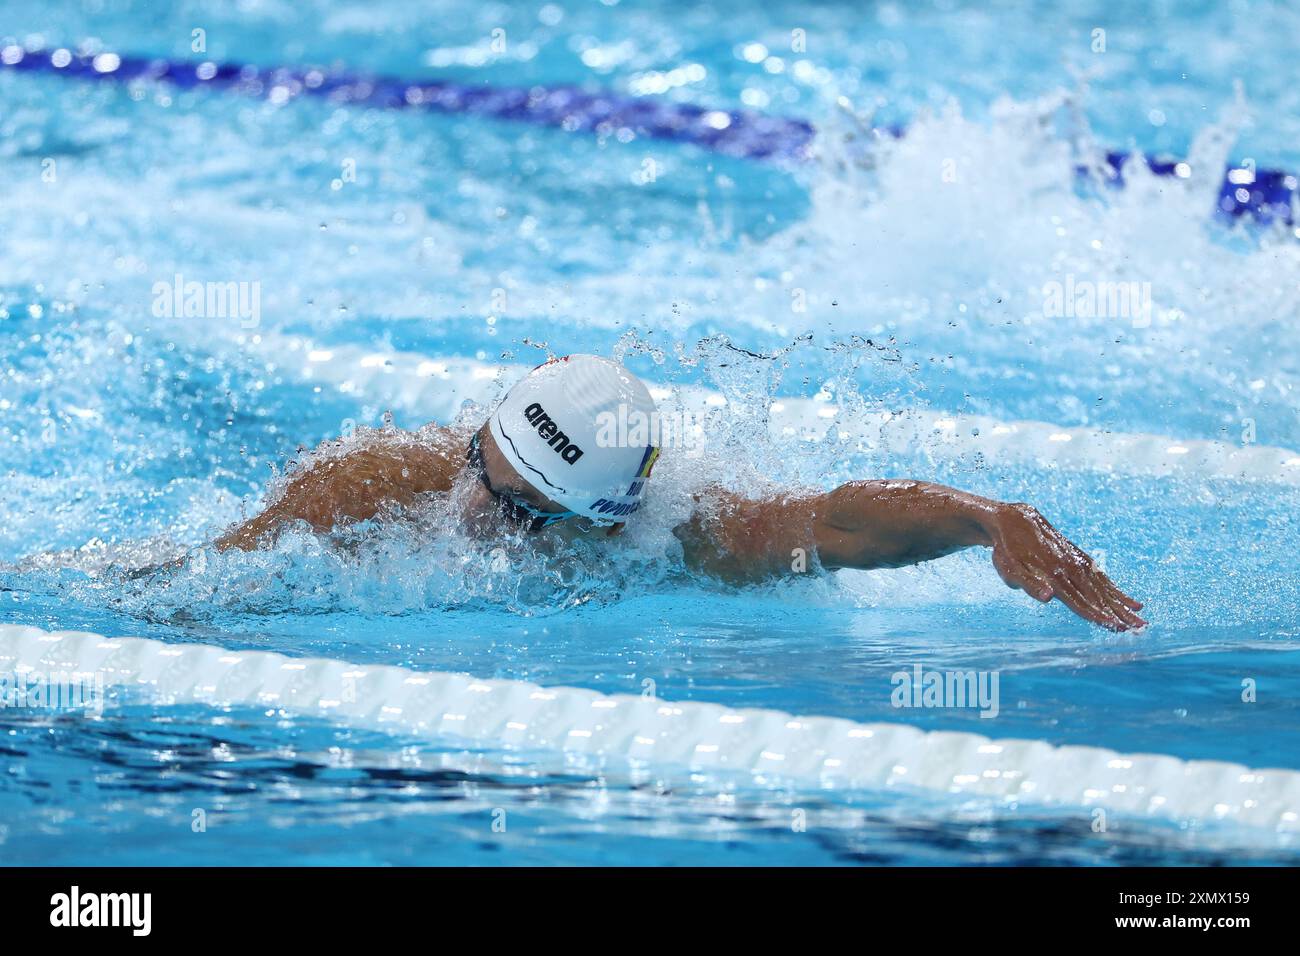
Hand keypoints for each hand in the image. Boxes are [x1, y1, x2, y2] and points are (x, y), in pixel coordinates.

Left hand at [983, 503, 1145, 630]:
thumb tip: (1048, 598)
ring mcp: (1076, 561)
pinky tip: (1130, 600)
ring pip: (1104, 587)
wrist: (1015, 519)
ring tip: (1141, 617)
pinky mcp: (1079, 557)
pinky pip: (1101, 576)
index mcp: (1054, 575)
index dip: (1097, 615)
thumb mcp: (1009, 569)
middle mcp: (1070, 568)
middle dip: (1118, 613)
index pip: (1079, 601)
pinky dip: (1116, 589)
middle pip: (1098, 596)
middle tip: (1140, 627)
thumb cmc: (1008, 550)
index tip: (1116, 627)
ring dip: (1122, 603)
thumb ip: (1029, 584)